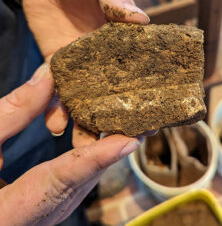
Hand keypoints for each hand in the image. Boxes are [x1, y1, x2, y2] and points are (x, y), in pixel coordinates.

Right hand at [0, 64, 139, 224]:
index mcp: (11, 210)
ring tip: (130, 127)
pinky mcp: (43, 205)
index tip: (129, 140)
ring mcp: (41, 214)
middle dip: (113, 151)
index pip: (62, 179)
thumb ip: (13, 111)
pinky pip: (74, 182)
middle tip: (142, 124)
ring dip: (106, 154)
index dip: (98, 159)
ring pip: (82, 183)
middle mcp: (33, 218)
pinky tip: (104, 141)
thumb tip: (48, 76)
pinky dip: (90, 160)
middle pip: (82, 181)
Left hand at [6, 0, 148, 140]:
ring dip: (86, 125)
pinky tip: (56, 124)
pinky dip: (55, 110)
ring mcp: (81, 68)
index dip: (148, 97)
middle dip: (119, 121)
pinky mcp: (57, 69)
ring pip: (87, 102)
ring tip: (85, 144)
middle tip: (121, 141)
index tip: (152, 120)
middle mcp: (106, 61)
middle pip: (116, 96)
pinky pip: (56, 94)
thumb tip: (140, 19)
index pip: (142, 73)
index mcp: (125, 43)